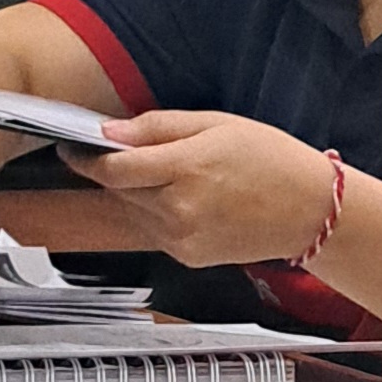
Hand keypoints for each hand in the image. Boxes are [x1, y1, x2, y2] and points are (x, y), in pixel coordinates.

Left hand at [59, 109, 339, 268]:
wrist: (309, 210)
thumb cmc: (270, 159)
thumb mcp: (215, 124)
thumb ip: (158, 127)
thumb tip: (111, 131)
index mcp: (185, 169)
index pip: (114, 169)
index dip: (85, 159)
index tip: (71, 148)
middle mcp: (179, 209)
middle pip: (120, 190)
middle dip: (117, 171)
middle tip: (130, 150)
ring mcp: (183, 239)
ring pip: (135, 211)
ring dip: (138, 192)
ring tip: (172, 172)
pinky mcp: (189, 257)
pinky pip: (155, 229)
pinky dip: (158, 212)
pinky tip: (187, 196)